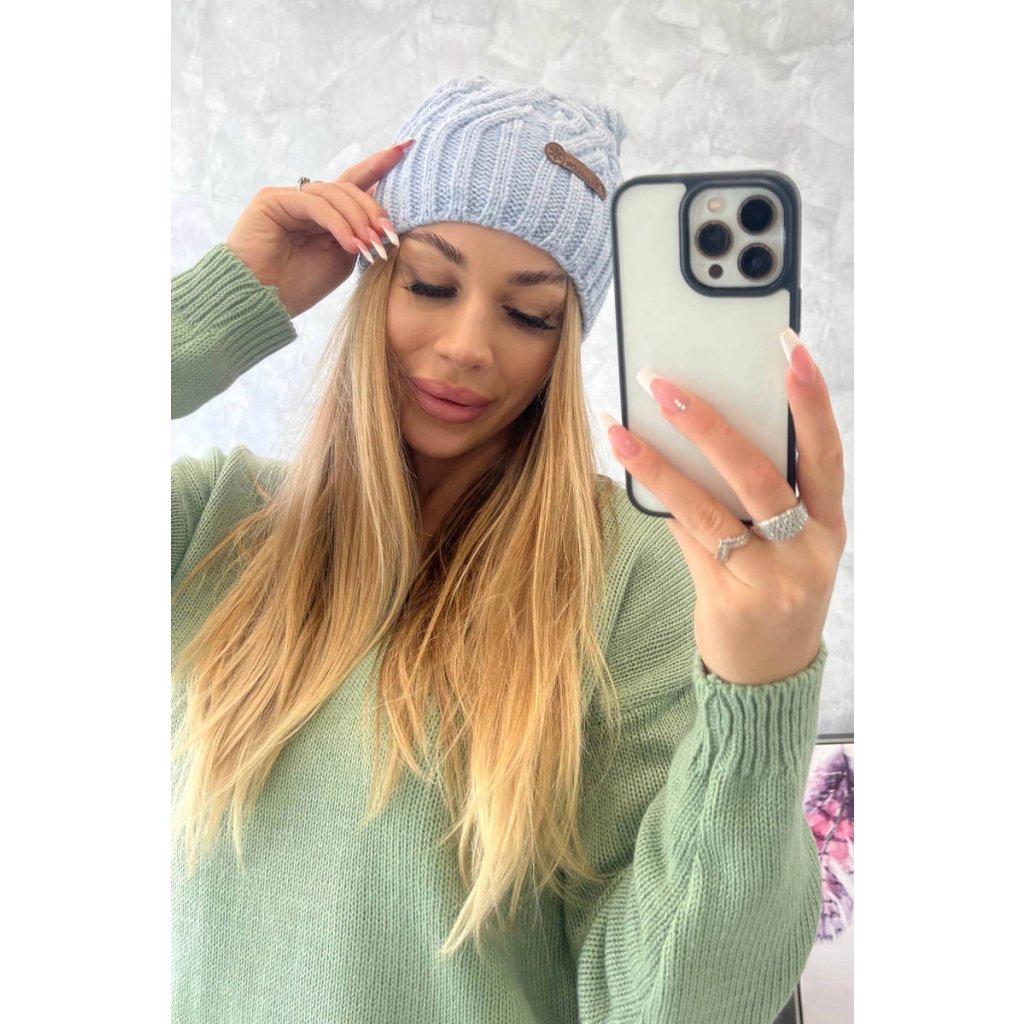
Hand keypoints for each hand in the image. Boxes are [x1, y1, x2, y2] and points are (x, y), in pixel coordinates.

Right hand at [224, 141, 414, 317]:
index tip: (407, 148)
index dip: (380, 165)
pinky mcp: (273, 199)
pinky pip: (315, 204)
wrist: (261, 301)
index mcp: (325, 214)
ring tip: (370, 246)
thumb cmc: (300, 285)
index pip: (355, 183)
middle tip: (388, 235)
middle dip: (372, 209)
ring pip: (334, 193)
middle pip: (349, 188)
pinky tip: (350, 244)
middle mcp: (307, 201)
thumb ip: (359, 233)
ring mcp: (289, 197)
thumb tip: (384, 217)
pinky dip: (338, 223)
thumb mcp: (342, 259)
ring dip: (358, 220)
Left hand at [602, 331, 846, 684]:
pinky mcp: (730, 596)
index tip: (790, 349)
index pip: (824, 453)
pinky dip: (658, 499)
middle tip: (667, 385)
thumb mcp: (787, 543)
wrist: (770, 673)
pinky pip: (687, 536)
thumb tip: (696, 427)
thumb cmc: (774, 590)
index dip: (811, 401)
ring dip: (664, 462)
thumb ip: (753, 493)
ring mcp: (771, 576)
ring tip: (624, 427)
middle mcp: (809, 548)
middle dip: (712, 424)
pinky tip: (628, 468)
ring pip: (712, 506)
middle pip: (761, 474)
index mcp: (830, 524)